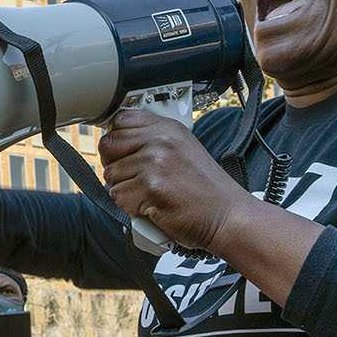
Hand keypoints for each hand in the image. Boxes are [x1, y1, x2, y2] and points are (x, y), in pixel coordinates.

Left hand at [99, 108, 250, 251]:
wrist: (227, 216)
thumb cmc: (206, 191)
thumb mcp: (183, 150)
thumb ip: (153, 141)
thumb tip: (117, 141)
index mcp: (168, 128)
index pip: (120, 120)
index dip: (115, 140)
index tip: (122, 153)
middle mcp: (161, 140)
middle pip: (108, 145)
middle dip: (114, 166)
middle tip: (134, 180)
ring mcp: (155, 162)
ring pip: (111, 175)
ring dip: (124, 191)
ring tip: (149, 195)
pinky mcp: (150, 187)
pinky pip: (118, 197)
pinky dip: (130, 208)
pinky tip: (151, 207)